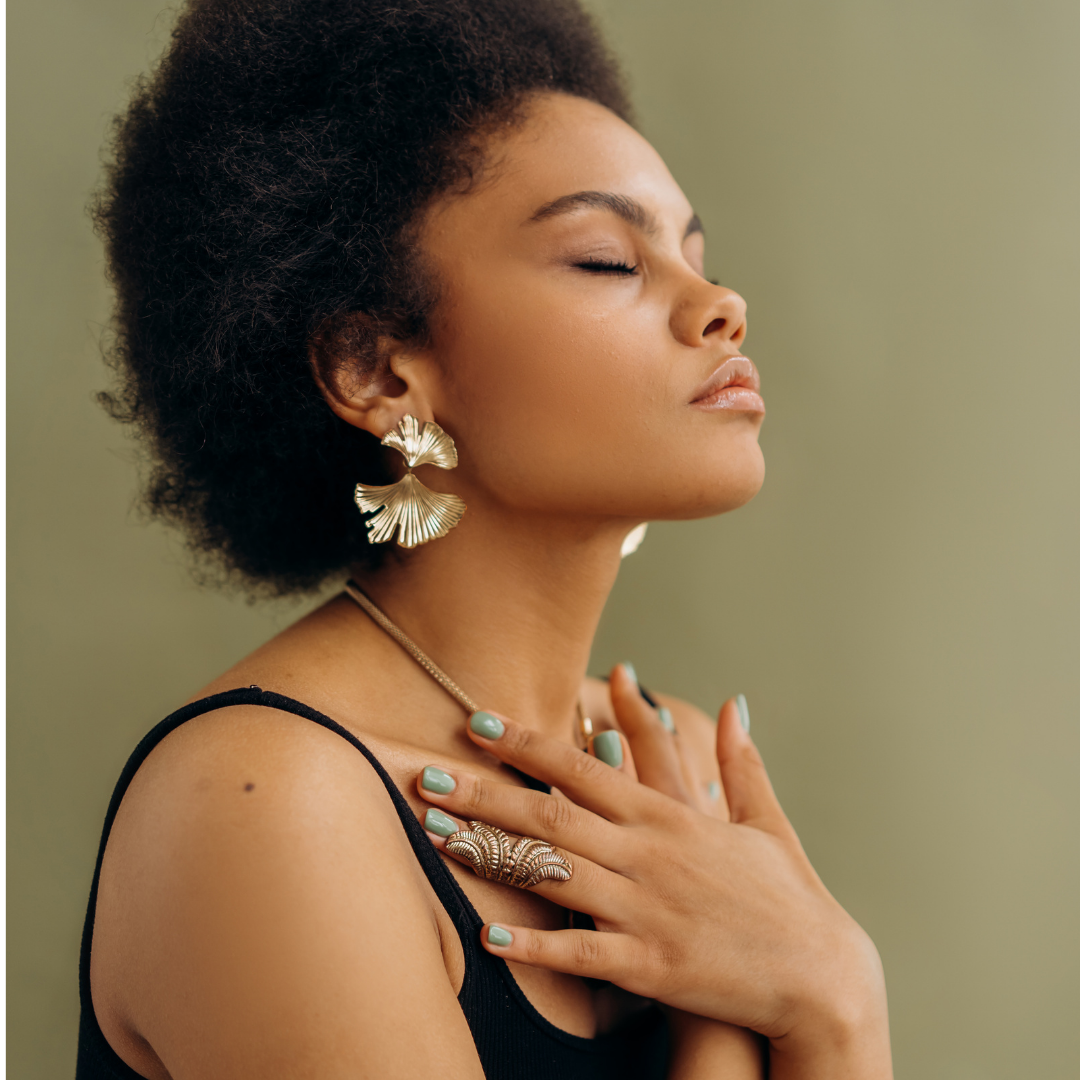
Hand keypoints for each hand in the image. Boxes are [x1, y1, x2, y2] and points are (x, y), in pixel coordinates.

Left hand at [417, 697, 891, 1078]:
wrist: (821, 979)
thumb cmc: (789, 899)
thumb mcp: (765, 822)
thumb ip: (742, 762)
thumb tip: (736, 704)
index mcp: (671, 816)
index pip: (584, 767)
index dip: (528, 743)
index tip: (479, 723)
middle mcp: (650, 854)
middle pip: (551, 813)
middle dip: (484, 792)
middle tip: (427, 774)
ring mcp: (647, 909)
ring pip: (553, 872)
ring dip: (491, 852)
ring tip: (438, 835)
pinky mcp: (650, 965)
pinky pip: (580, 952)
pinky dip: (535, 944)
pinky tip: (489, 933)